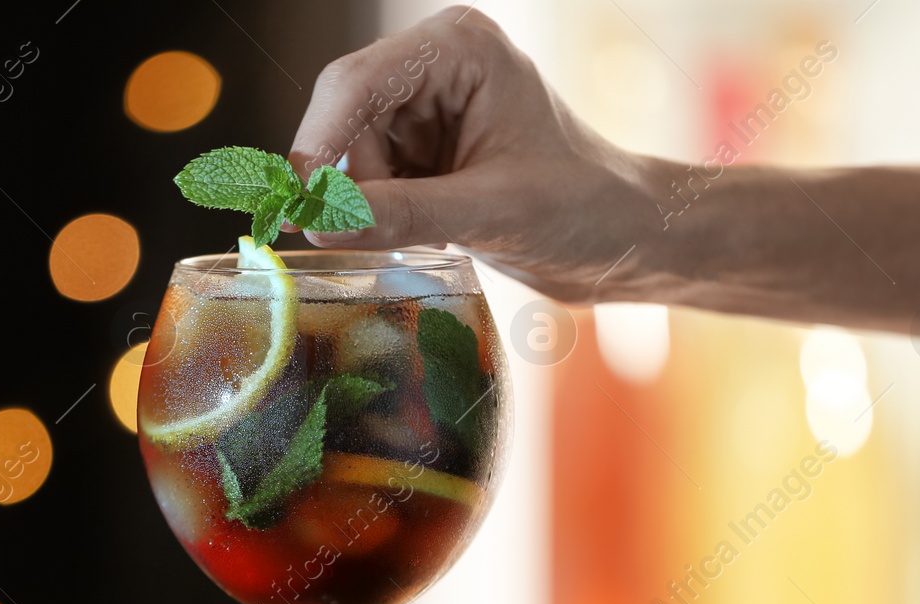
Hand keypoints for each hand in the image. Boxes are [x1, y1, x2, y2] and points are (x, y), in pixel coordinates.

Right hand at [288, 7, 652, 303]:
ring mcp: (427, 104)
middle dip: (348, 182)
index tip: (297, 205)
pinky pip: (369, 180)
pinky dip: (384, 213)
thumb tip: (322, 220)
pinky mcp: (425, 146)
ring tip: (432, 234)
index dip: (317, 146)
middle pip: (344, 119)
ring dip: (371, 203)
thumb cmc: (583, 208)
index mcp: (458, 48)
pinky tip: (433, 232)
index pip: (355, 84)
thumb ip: (404, 214)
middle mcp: (436, 63)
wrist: (622, 238)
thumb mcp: (492, 213)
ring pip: (351, 156)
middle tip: (358, 237)